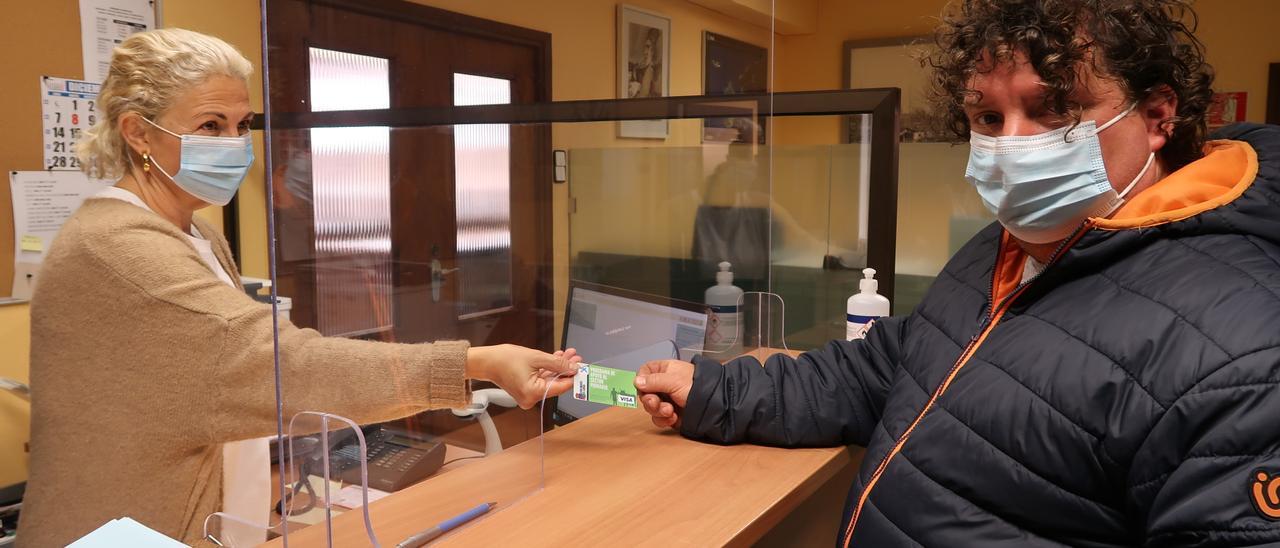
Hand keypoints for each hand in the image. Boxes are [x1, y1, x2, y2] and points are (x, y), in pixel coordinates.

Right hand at [466, 345, 581, 408]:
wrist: (487, 361)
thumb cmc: (506, 359)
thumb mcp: (536, 357)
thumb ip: (557, 363)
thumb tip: (573, 368)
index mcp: (533, 393)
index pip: (560, 387)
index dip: (573, 377)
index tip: (582, 368)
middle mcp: (531, 399)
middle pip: (556, 384)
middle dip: (566, 369)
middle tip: (576, 358)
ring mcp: (529, 396)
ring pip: (550, 381)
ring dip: (559, 368)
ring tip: (569, 355)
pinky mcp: (527, 391)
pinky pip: (542, 381)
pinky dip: (550, 371)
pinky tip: (558, 359)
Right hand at [634, 360, 693, 429]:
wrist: (714, 405)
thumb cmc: (697, 386)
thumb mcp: (673, 380)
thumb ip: (653, 381)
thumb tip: (636, 381)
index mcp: (664, 370)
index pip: (645, 373)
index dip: (642, 381)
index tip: (644, 387)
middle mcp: (664, 385)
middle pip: (645, 393)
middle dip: (650, 401)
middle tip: (656, 403)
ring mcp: (667, 400)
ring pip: (650, 408)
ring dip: (657, 411)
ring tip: (670, 411)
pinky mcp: (670, 414)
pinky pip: (658, 419)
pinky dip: (663, 420)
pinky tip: (673, 418)